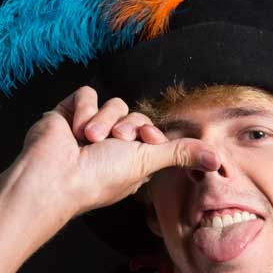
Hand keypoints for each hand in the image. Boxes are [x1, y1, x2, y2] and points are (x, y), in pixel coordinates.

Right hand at [6, 84, 219, 225]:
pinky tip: (73, 129)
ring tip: (88, 140)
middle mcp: (112, 143)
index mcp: (132, 159)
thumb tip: (217, 159)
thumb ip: (180, 155)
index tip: (146, 142)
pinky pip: (87, 94)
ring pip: (113, 104)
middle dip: (126, 127)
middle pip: (134, 115)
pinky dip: (82, 110)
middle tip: (113, 142)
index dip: (149, 132)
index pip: (151, 130)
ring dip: (103, 121)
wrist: (54, 176)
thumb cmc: (98, 178)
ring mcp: (90, 127)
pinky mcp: (69, 113)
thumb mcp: (146, 163)